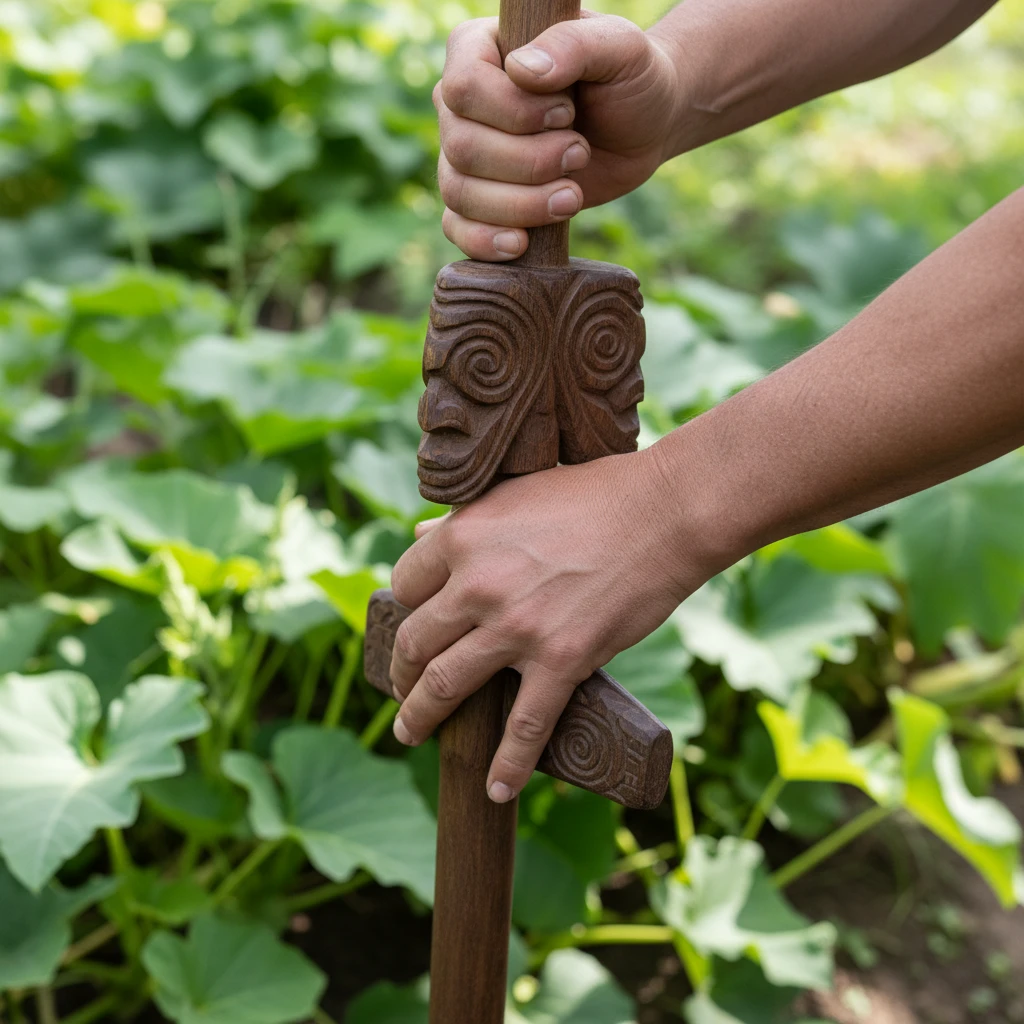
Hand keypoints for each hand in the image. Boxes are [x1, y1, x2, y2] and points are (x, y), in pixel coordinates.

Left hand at [387, 447, 705, 802]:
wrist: (664, 513)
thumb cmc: (595, 493)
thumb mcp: (515, 492)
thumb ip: (465, 520)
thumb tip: (420, 534)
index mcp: (463, 537)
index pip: (404, 584)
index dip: (402, 609)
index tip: (407, 626)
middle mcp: (477, 584)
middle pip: (414, 642)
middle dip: (400, 674)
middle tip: (400, 691)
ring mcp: (517, 627)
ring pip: (446, 686)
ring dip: (420, 718)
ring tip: (410, 733)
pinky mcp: (561, 661)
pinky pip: (523, 727)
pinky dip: (507, 766)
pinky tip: (496, 789)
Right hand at [435, 13, 680, 260]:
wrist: (644, 128)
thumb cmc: (629, 77)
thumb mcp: (618, 46)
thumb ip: (573, 44)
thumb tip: (523, 71)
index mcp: (477, 50)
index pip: (463, 89)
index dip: (514, 113)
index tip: (566, 113)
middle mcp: (460, 104)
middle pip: (463, 148)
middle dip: (530, 162)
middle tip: (580, 152)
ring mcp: (464, 156)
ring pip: (460, 192)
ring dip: (521, 203)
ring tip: (572, 195)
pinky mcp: (480, 201)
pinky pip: (457, 227)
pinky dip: (484, 241)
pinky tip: (521, 244)